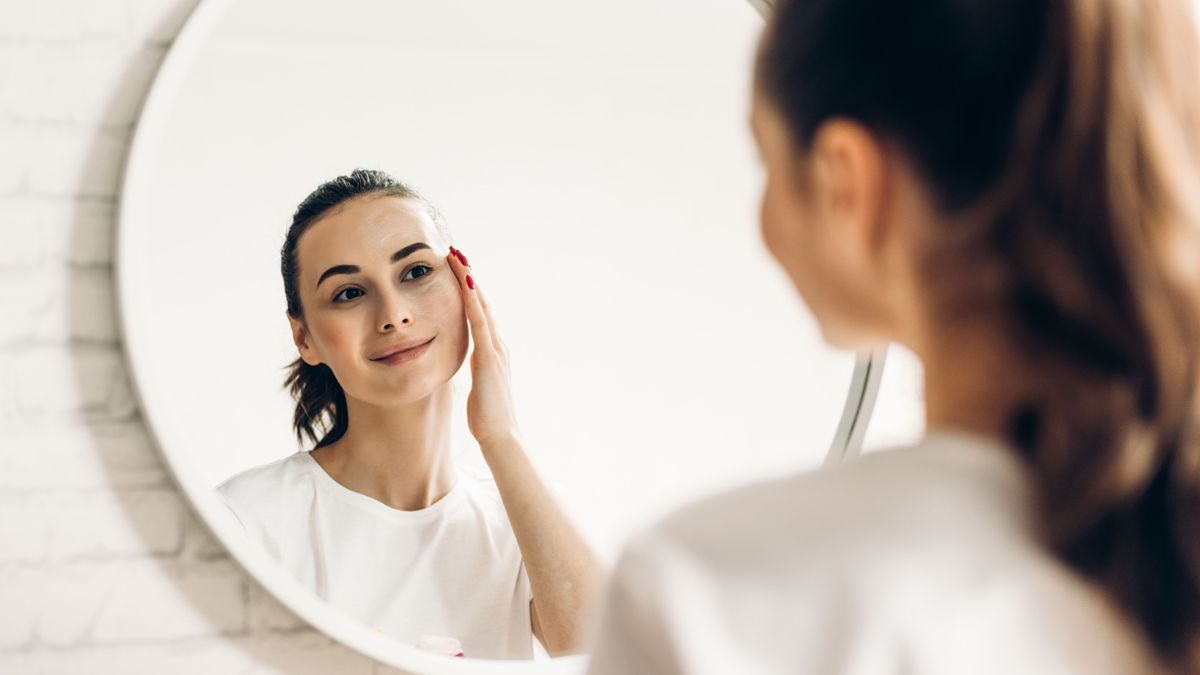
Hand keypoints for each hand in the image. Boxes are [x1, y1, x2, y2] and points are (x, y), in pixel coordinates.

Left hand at [447, 246, 520, 449]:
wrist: (502, 437)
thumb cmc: (487, 418)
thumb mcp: (477, 388)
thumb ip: (475, 372)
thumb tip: (467, 365)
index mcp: (493, 353)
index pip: (479, 315)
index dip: (469, 292)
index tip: (458, 272)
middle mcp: (498, 346)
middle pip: (482, 303)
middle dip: (469, 277)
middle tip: (456, 252)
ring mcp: (496, 349)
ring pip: (481, 305)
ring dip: (469, 279)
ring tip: (457, 256)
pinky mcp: (490, 357)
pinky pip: (479, 322)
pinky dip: (472, 300)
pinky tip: (465, 282)